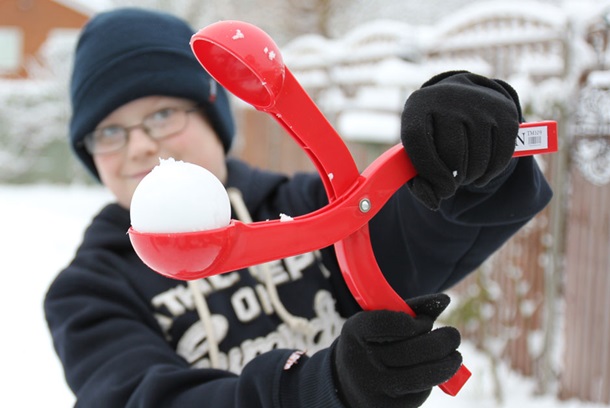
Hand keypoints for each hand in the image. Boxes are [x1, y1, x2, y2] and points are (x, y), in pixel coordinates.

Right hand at [332, 294, 461, 407]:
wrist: (349, 382)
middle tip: (453, 335)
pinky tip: (432, 371)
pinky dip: (432, 380)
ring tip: (455, 355)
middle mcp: (359, 362)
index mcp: (354, 332)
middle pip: (409, 351)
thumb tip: (445, 300)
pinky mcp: (388, 407)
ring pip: (420, 376)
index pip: (383, 323)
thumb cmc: (373, 342)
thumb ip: (410, 310)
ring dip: (446, 364)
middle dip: (440, 342)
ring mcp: (373, 388)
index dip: (409, 322)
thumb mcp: (381, 321)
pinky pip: (419, 391)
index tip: (427, 321)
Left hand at [401, 71, 521, 209]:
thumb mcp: (416, 150)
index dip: (430, 173)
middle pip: (453, 154)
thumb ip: (417, 180)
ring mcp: (479, 103)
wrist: (460, 98)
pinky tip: (481, 173)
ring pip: (478, 159)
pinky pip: (501, 157)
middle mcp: (448, 98)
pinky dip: (491, 173)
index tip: (441, 191)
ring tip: (465, 174)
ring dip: (472, 178)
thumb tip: (434, 201)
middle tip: (453, 181)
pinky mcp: (505, 112)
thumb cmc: (432, 134)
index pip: (420, 143)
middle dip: (453, 179)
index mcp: (418, 106)